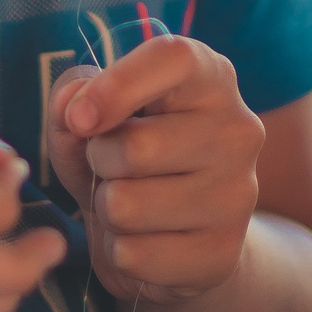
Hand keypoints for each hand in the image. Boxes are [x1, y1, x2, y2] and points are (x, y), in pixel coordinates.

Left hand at [45, 35, 264, 303]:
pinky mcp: (223, 252)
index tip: (80, 119)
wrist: (175, 234)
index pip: (173, 57)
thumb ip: (72, 99)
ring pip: (126, 206)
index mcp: (209, 78)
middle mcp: (238, 130)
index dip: (117, 85)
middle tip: (111, 167)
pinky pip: (133, 255)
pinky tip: (142, 240)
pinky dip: (118, 252)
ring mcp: (238, 195)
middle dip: (98, 162)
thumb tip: (74, 109)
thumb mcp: (90, 118)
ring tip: (128, 203)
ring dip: (106, 210)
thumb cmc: (124, 156)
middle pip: (135, 147)